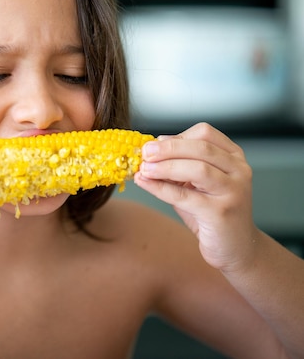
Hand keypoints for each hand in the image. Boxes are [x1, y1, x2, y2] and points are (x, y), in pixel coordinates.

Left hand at [134, 122, 258, 271]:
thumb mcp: (195, 184)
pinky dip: (160, 188)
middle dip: (168, 148)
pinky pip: (185, 196)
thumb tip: (150, 150)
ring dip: (165, 166)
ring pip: (197, 169)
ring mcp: (233, 191)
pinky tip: (144, 183)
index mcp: (233, 158)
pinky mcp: (221, 213)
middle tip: (144, 153)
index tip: (154, 144)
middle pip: (201, 147)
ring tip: (144, 168)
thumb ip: (179, 166)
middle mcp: (239, 171)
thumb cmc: (211, 213)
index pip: (205, 134)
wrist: (235, 248)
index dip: (176, 137)